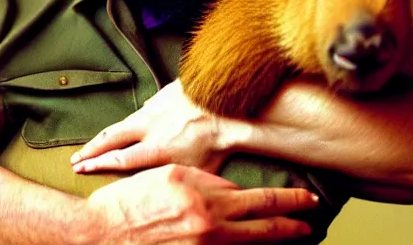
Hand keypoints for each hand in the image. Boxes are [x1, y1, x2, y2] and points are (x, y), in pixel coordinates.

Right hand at [71, 80, 239, 173]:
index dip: (97, 164)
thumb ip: (175, 176)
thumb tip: (164, 183)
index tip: (80, 167)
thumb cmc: (218, 144)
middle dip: (92, 148)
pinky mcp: (168, 92)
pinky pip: (150, 104)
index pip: (118, 158)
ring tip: (102, 140)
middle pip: (113, 137)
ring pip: (129, 119)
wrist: (232, 110)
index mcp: (156, 149)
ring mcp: (159, 106)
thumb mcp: (198, 171)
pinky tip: (140, 119)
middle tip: (77, 155)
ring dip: (114, 132)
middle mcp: (151, 126)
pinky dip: (142, 115)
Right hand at [88, 163, 317, 243]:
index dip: (289, 202)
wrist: (100, 232)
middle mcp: (211, 229)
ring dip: (272, 240)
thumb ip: (209, 182)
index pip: (261, 201)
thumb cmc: (135, 197)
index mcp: (208, 201)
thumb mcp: (176, 174)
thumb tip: (233, 190)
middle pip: (263, 229)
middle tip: (311, 223)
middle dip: (292, 227)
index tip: (308, 200)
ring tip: (293, 235)